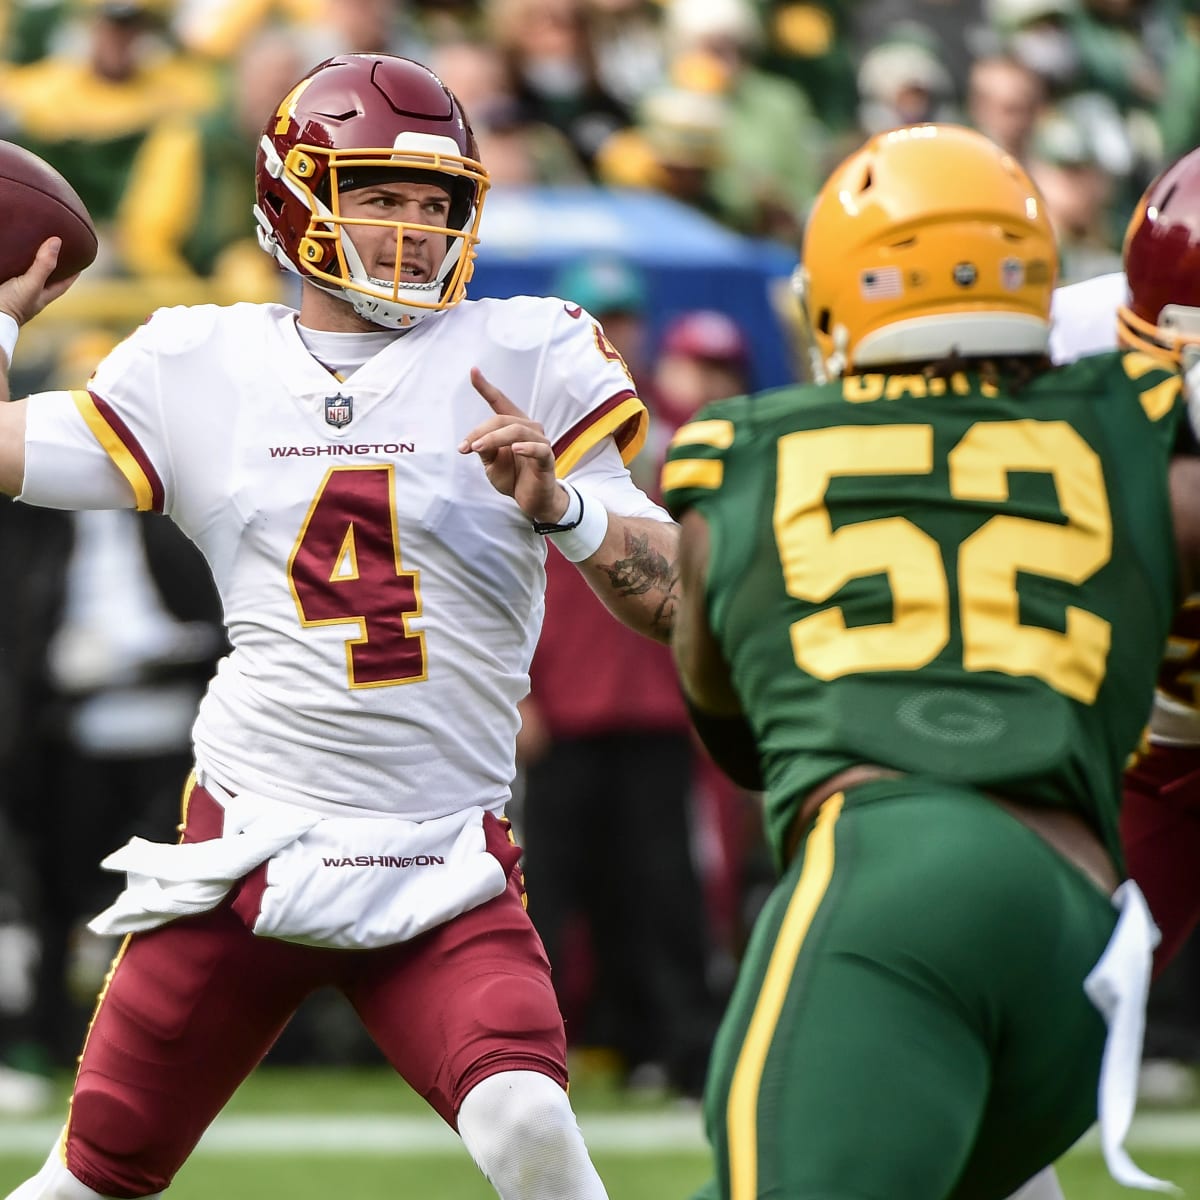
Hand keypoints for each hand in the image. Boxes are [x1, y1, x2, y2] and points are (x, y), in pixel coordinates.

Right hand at [0, 238, 78, 326]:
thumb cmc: (12, 305)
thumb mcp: (32, 284)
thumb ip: (44, 265)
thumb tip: (57, 241)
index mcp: (42, 296)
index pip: (63, 283)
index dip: (72, 273)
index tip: (80, 261)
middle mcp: (30, 294)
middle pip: (44, 277)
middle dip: (49, 265)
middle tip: (53, 250)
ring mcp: (14, 292)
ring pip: (24, 275)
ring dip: (26, 263)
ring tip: (28, 247)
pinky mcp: (1, 287)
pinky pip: (7, 273)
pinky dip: (8, 265)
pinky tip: (5, 256)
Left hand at [459, 368, 568, 523]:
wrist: (532, 501)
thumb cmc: (513, 478)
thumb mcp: (491, 464)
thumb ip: (485, 449)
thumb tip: (475, 441)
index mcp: (513, 426)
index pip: (500, 402)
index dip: (486, 387)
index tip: (473, 371)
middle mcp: (528, 429)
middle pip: (502, 419)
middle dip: (480, 431)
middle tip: (465, 447)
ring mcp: (540, 443)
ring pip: (516, 431)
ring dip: (494, 439)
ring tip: (478, 449)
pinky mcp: (547, 459)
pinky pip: (539, 449)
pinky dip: (526, 448)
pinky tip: (514, 450)